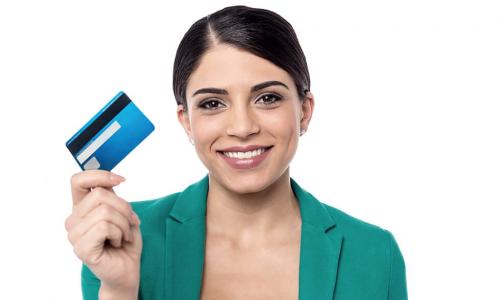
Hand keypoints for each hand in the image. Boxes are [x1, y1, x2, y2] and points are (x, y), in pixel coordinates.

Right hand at [65, 170, 141, 291]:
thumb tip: (112, 181)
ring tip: (124, 235)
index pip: (78, 181)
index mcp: (81, 208)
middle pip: (99, 194)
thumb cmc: (125, 241)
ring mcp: (74, 235)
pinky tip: (117, 243)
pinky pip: (104, 227)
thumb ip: (112, 197)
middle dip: (124, 207)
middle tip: (130, 222)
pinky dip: (119, 233)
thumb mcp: (122, 213)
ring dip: (124, 223)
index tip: (121, 180)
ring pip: (105, 211)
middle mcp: (73, 220)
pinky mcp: (81, 248)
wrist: (127, 268)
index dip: (100, 175)